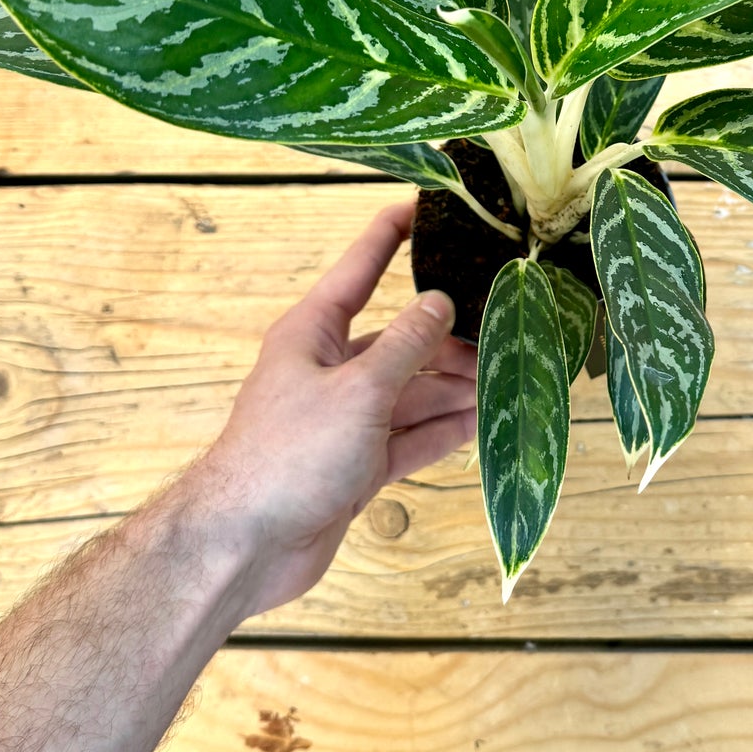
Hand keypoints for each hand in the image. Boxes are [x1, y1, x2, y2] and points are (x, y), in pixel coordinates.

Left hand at [173, 201, 474, 618]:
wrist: (245, 545)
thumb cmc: (288, 454)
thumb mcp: (358, 389)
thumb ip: (406, 346)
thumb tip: (440, 303)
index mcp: (313, 333)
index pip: (359, 269)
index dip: (391, 235)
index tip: (426, 206)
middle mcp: (328, 370)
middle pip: (399, 340)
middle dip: (449, 338)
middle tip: (505, 331)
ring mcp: (343, 420)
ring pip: (410, 392)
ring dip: (455, 387)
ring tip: (507, 378)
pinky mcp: (354, 465)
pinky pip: (408, 437)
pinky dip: (442, 430)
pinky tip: (482, 421)